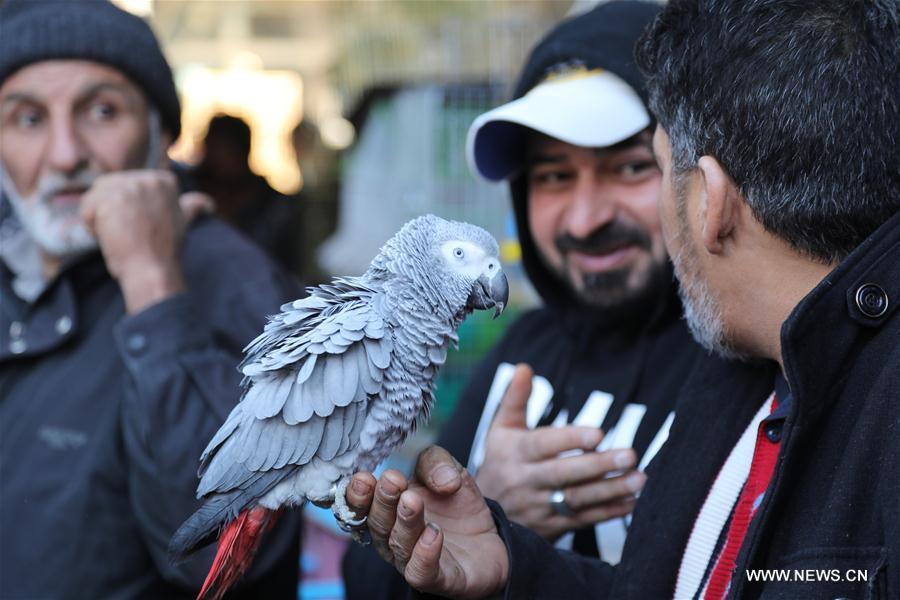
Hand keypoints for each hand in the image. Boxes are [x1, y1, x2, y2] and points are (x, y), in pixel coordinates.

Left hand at [80, 171, 212, 313]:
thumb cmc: (164, 251)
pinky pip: (86, 209)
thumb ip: (191, 207)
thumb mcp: (183, 223)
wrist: (153, 270)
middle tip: (129, 233)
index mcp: (164, 181)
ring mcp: (129, 187)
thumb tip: (208, 204)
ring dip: (100, 219)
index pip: (126, 184)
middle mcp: (148, 179)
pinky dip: (91, 226)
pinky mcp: (110, 199)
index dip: (126, 207)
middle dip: (111, 212)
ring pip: (95, 197)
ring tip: (119, 235)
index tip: (141, 226)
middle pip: (108, 187)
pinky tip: (110, 237)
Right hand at [347, 446, 507, 598]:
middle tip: (392, 481)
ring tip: (412, 501)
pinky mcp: (440, 579)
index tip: (364, 477)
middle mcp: (394, 538)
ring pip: (399, 546)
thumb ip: (436, 463)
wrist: (488, 537)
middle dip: (383, 501)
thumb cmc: (456, 504)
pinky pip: (423, 572)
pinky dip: (425, 554)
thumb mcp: (447, 470)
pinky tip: (433, 533)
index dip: (358, 494)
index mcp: (388, 510)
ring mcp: (414, 560)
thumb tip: (442, 479)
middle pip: (379, 524)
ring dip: (405, 522)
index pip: (363, 506)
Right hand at [474, 364, 644, 541]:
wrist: (484, 514)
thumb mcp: (501, 429)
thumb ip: (515, 398)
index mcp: (514, 452)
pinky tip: (632, 502)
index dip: (571, 440)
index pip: (543, 445)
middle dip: (598, 466)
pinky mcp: (551, 527)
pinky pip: (583, 520)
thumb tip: (524, 367)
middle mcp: (525, 480)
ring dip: (611, 490)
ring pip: (577, 499)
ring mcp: (538, 507)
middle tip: (630, 455)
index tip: (599, 433)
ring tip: (639, 479)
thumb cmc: (501, 460)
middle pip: (564, 474)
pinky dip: (609, 512)